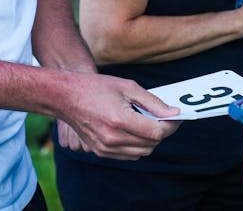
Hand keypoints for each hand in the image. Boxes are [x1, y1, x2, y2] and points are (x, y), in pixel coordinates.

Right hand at [56, 72, 180, 159]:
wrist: (65, 96)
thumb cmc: (96, 87)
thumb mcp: (128, 87)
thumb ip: (153, 102)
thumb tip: (173, 113)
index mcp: (120, 121)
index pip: (157, 132)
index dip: (171, 125)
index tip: (177, 116)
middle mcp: (112, 139)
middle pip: (151, 144)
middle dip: (162, 132)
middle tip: (165, 117)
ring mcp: (105, 148)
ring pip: (141, 152)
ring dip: (151, 140)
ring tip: (149, 122)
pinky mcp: (100, 152)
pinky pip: (128, 155)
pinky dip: (137, 145)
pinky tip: (135, 130)